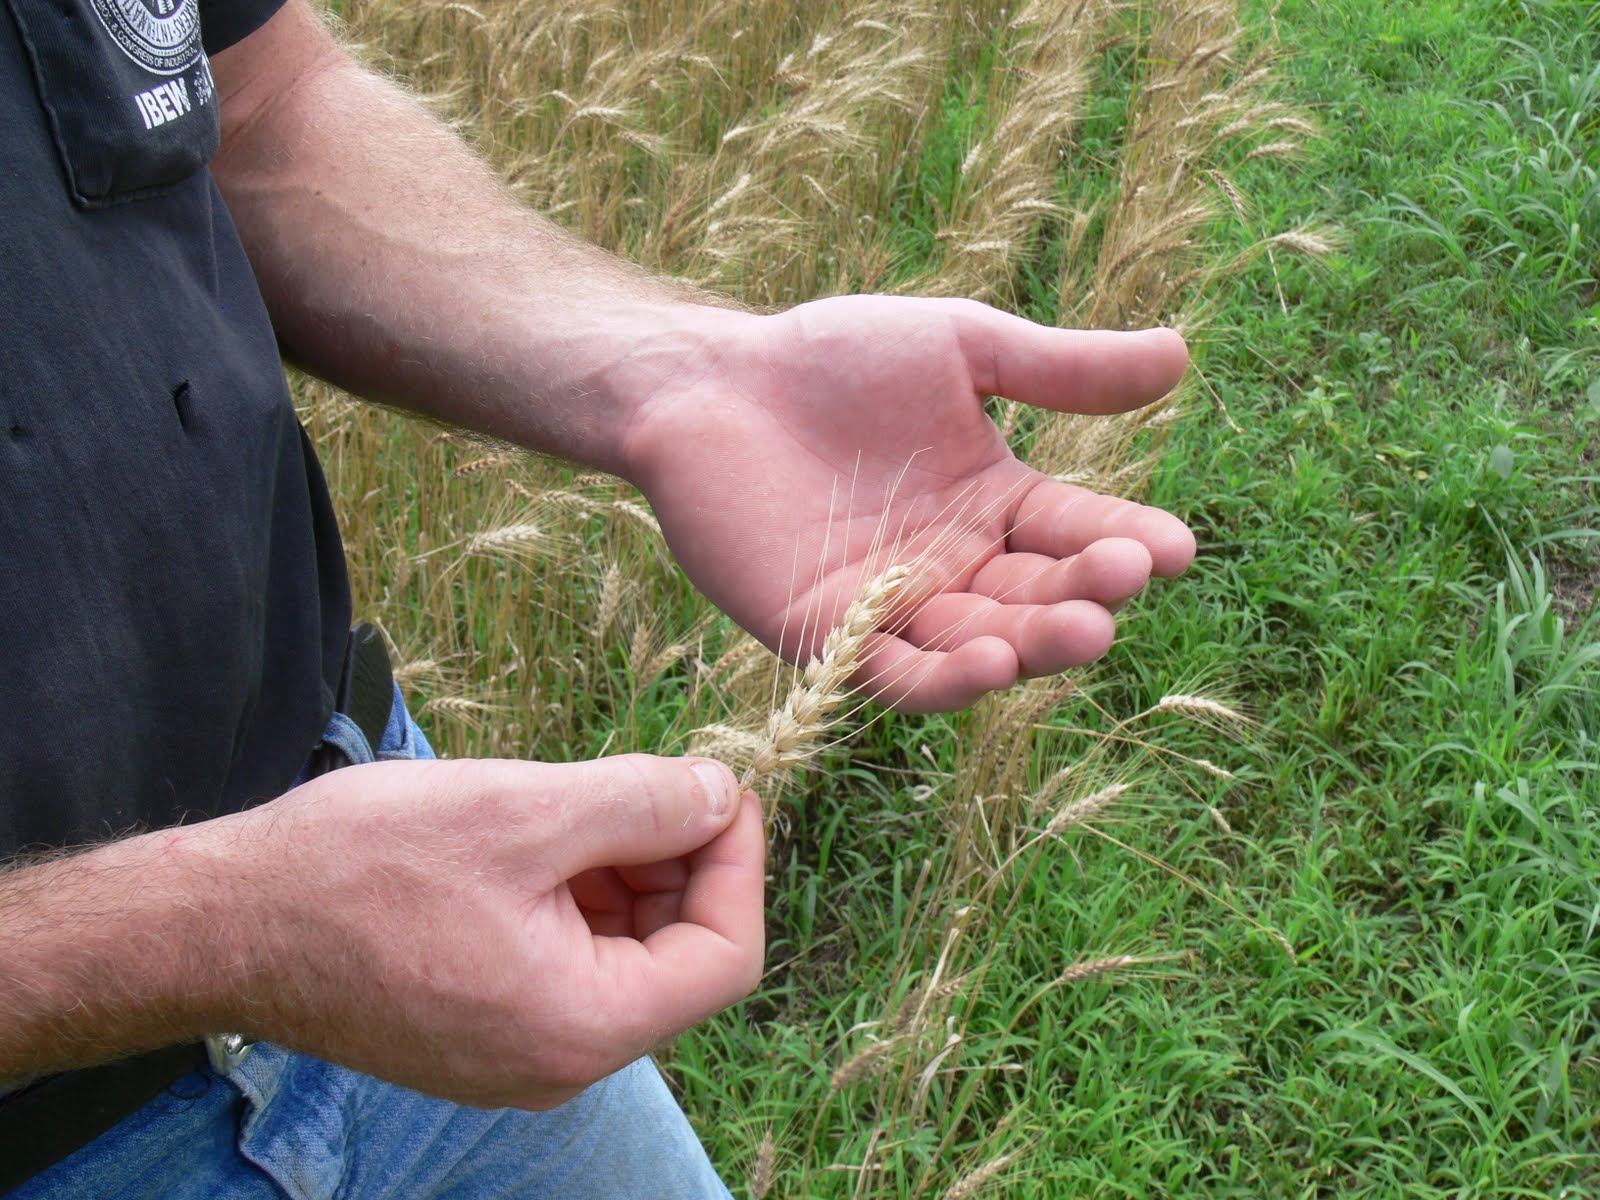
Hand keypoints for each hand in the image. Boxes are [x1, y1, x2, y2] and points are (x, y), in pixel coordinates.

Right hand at [215, 756, 762, 1108]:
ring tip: (572, 804)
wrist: (223, 920)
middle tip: (642, 780)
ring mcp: (519, 1053)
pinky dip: (576, 896)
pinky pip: (568, 964)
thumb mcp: (525, 809)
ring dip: (624, 871)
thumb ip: (644, 803)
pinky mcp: (484, 1030)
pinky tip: (536, 839)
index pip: (725, 956)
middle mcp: (559, 1062)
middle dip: (677, 860)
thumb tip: (721, 794)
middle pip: (678, 955)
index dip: (737, 861)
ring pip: (623, 954)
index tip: (715, 787)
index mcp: (582, 1026)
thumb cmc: (362, 865)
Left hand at [620, 295, 1195, 711]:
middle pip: (1036, 597)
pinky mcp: (824, 636)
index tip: (1176, 546)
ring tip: (1081, 628)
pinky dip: (943, 678)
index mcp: (992, 502)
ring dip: (1032, 644)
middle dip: (1085, 593)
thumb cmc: (831, 359)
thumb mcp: (960, 349)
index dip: (1127, 542)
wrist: (711, 380)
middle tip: (1124, 578)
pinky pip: (892, 673)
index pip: (1076, 532)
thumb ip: (1059, 368)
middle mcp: (953, 566)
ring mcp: (890, 607)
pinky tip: (990, 664)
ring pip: (978, 646)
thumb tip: (1182, 353)